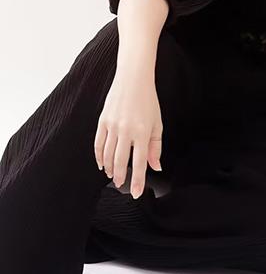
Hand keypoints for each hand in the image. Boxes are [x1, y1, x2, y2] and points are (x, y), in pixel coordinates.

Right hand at [94, 71, 162, 198]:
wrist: (133, 79)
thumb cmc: (148, 101)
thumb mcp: (157, 123)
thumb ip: (156, 147)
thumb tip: (156, 167)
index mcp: (143, 132)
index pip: (139, 163)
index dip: (137, 181)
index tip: (135, 193)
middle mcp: (126, 130)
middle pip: (121, 161)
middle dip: (121, 177)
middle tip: (121, 186)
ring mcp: (113, 126)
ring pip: (108, 154)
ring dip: (110, 168)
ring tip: (113, 176)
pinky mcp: (103, 121)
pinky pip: (98, 143)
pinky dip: (99, 156)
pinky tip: (102, 163)